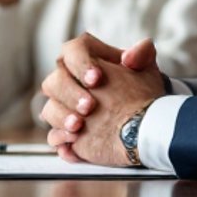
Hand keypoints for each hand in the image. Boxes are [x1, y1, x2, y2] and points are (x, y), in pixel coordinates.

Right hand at [37, 33, 166, 165]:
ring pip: (50, 109)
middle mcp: (70, 82)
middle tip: (89, 106)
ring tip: (78, 126)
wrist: (145, 125)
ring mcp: (66, 108)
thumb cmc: (141, 94)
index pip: (73, 52)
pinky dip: (61, 140)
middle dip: (70, 94)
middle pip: (54, 81)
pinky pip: (53, 136)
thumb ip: (142, 54)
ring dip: (61, 117)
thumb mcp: (146, 70)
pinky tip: (72, 144)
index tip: (96, 78)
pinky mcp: (67, 133)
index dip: (80, 64)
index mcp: (86, 61)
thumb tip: (130, 56)